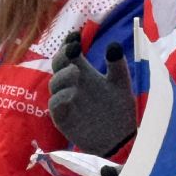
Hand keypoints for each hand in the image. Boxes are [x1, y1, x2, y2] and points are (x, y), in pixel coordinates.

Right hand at [48, 33, 135, 156]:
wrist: (120, 139)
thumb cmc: (119, 110)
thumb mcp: (122, 85)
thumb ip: (118, 66)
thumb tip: (113, 45)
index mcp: (84, 73)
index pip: (70, 53)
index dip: (69, 43)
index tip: (75, 36)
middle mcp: (71, 84)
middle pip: (58, 64)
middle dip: (62, 55)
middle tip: (74, 49)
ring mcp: (65, 100)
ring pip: (54, 83)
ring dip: (63, 75)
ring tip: (77, 72)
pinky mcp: (62, 117)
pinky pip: (54, 104)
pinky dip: (61, 97)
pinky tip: (73, 94)